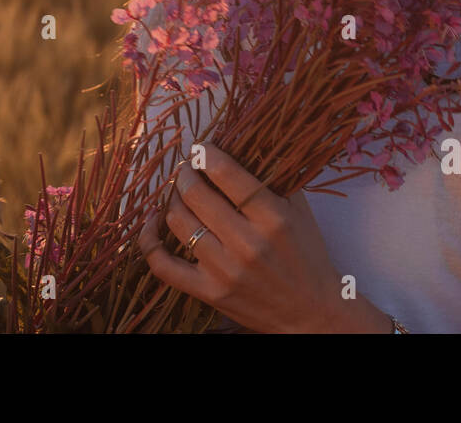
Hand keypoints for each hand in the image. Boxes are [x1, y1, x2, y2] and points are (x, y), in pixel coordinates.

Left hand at [137, 143, 390, 332]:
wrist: (311, 313)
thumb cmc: (306, 256)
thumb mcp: (299, 212)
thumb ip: (274, 180)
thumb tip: (241, 145)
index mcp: (273, 219)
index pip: (229, 175)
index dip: (207, 154)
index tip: (200, 147)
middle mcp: (247, 244)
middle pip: (196, 195)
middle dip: (186, 173)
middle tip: (188, 169)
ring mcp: (224, 270)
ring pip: (179, 221)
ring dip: (173, 199)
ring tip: (179, 192)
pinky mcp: (208, 292)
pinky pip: (163, 265)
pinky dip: (149, 240)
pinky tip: (152, 222)